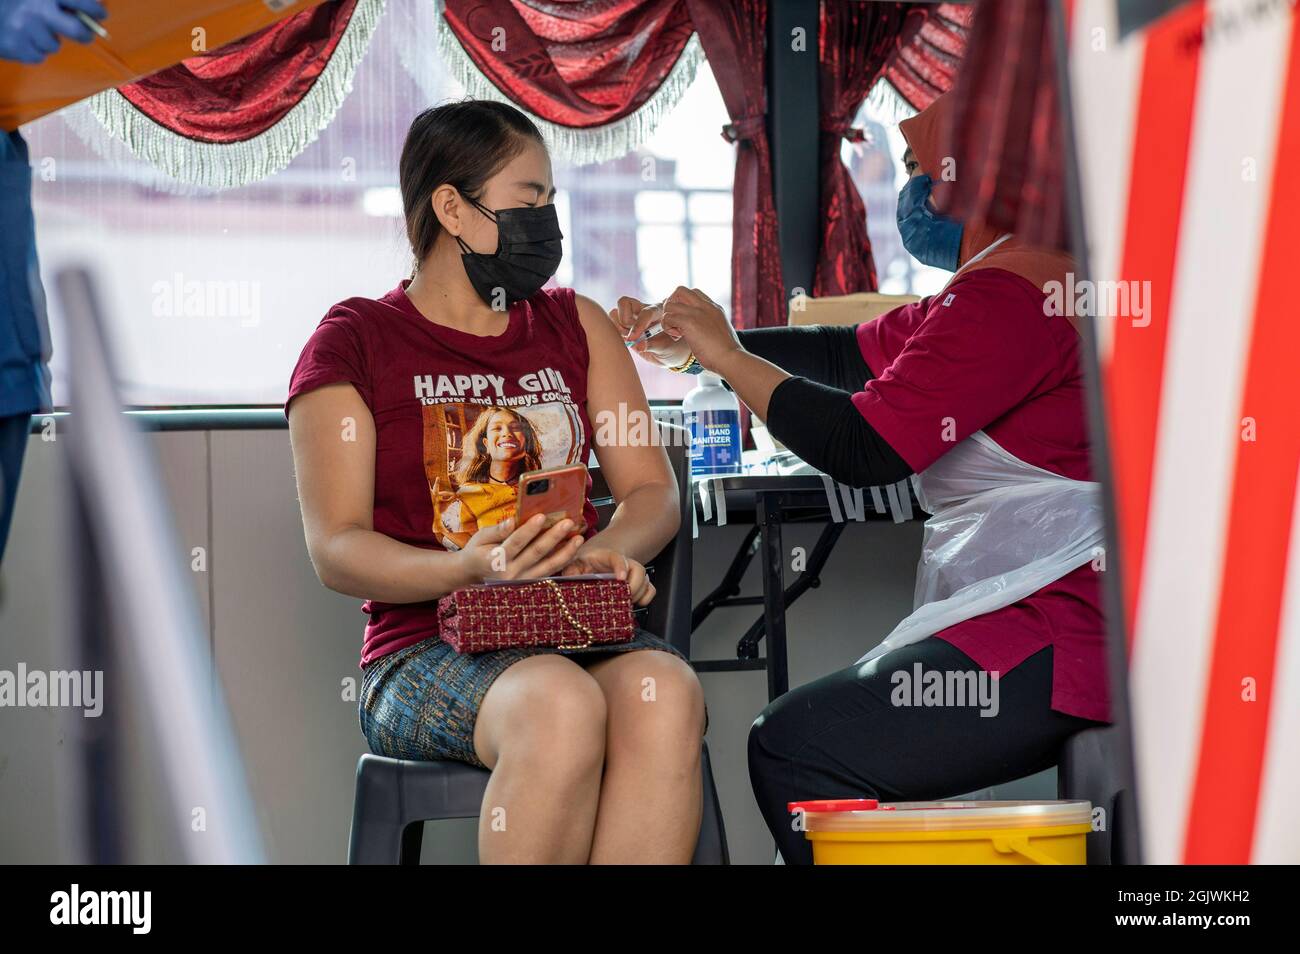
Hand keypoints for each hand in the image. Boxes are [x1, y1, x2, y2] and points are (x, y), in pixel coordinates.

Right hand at [0, 0, 106, 64]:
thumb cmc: (13, 3)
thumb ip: (60, 2)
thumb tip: (89, 14)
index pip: (79, 1)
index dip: (95, 9)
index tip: (101, 14)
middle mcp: (35, 10)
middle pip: (77, 30)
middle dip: (85, 34)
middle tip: (86, 34)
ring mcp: (25, 29)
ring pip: (54, 45)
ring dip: (48, 40)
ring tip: (32, 30)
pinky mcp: (17, 47)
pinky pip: (39, 56)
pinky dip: (33, 50)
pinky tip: (22, 39)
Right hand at [456, 514, 584, 583]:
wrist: (474, 576)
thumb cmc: (478, 552)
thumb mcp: (480, 538)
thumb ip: (497, 530)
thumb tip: (512, 521)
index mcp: (495, 560)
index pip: (516, 543)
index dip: (529, 530)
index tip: (541, 516)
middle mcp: (511, 573)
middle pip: (536, 553)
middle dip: (554, 537)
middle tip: (568, 522)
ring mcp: (522, 581)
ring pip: (548, 566)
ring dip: (566, 552)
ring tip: (579, 537)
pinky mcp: (531, 584)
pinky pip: (550, 573)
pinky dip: (563, 561)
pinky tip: (574, 549)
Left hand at [562, 547, 654, 605]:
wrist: (596, 554)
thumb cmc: (583, 560)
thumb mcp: (573, 562)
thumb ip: (569, 571)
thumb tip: (567, 584)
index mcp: (606, 555)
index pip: (618, 558)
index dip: (621, 567)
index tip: (620, 579)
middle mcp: (624, 562)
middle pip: (638, 570)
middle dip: (633, 587)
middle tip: (622, 600)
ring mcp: (632, 572)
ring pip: (646, 580)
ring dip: (638, 594)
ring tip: (624, 604)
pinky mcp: (638, 581)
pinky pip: (650, 589)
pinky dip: (646, 598)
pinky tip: (634, 603)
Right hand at [608, 295, 691, 368]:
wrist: (671, 353)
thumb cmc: (673, 348)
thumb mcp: (667, 348)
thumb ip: (653, 345)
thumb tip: (637, 346)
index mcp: (658, 311)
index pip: (645, 312)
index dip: (638, 325)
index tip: (633, 339)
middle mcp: (644, 310)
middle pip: (624, 302)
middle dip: (625, 321)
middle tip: (633, 336)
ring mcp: (632, 317)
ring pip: (615, 312)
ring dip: (618, 327)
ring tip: (630, 338)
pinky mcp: (624, 325)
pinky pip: (612, 322)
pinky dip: (615, 332)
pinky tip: (626, 340)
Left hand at [659, 286, 740, 371]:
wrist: (730, 358)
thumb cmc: (727, 352)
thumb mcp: (721, 331)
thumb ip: (711, 325)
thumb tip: (704, 331)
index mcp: (713, 308)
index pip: (694, 293)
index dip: (684, 304)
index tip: (685, 320)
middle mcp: (705, 306)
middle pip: (680, 290)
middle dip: (672, 305)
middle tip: (675, 322)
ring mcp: (697, 312)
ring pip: (670, 304)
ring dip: (668, 318)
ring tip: (676, 332)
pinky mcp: (689, 322)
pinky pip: (668, 317)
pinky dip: (668, 327)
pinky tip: (677, 338)